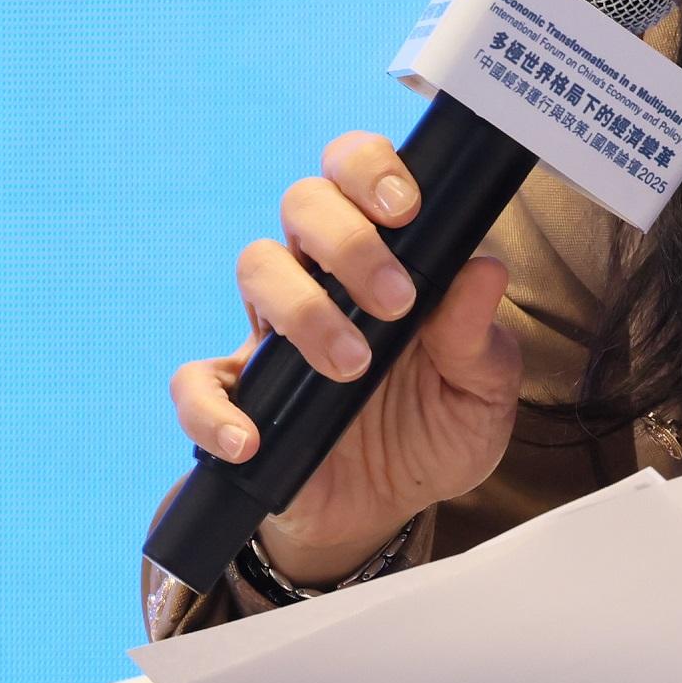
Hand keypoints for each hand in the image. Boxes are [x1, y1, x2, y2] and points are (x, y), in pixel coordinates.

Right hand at [169, 132, 524, 582]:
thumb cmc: (434, 431)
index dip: (369, 169)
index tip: (404, 208)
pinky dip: (213, 409)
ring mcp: (273, 335)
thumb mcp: (480, 392)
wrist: (386, 513)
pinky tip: (252, 438)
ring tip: (352, 366)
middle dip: (348, 240)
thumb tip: (485, 270)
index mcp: (382, 259)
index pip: (357, 177)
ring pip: (255, 268)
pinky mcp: (237, 397)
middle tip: (396, 302)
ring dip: (303, 310)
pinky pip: (196, 383)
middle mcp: (321, 280)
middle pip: (302, 204)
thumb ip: (479, 338)